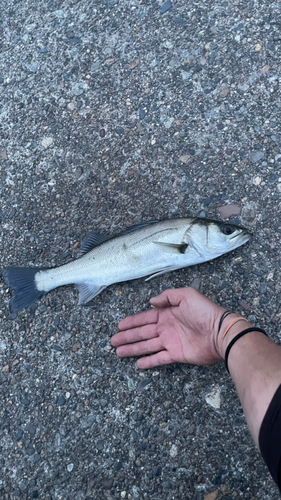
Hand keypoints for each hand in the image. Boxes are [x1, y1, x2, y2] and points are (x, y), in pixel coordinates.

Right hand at [111, 287, 226, 368]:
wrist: (220, 332)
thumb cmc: (205, 312)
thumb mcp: (186, 295)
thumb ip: (168, 297)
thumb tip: (151, 302)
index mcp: (167, 314)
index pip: (145, 318)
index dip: (132, 322)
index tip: (120, 325)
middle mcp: (167, 328)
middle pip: (142, 333)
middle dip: (128, 336)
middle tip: (113, 341)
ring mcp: (171, 342)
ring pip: (147, 346)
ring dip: (133, 349)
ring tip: (119, 352)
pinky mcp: (177, 354)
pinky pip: (159, 358)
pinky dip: (149, 361)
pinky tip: (138, 364)